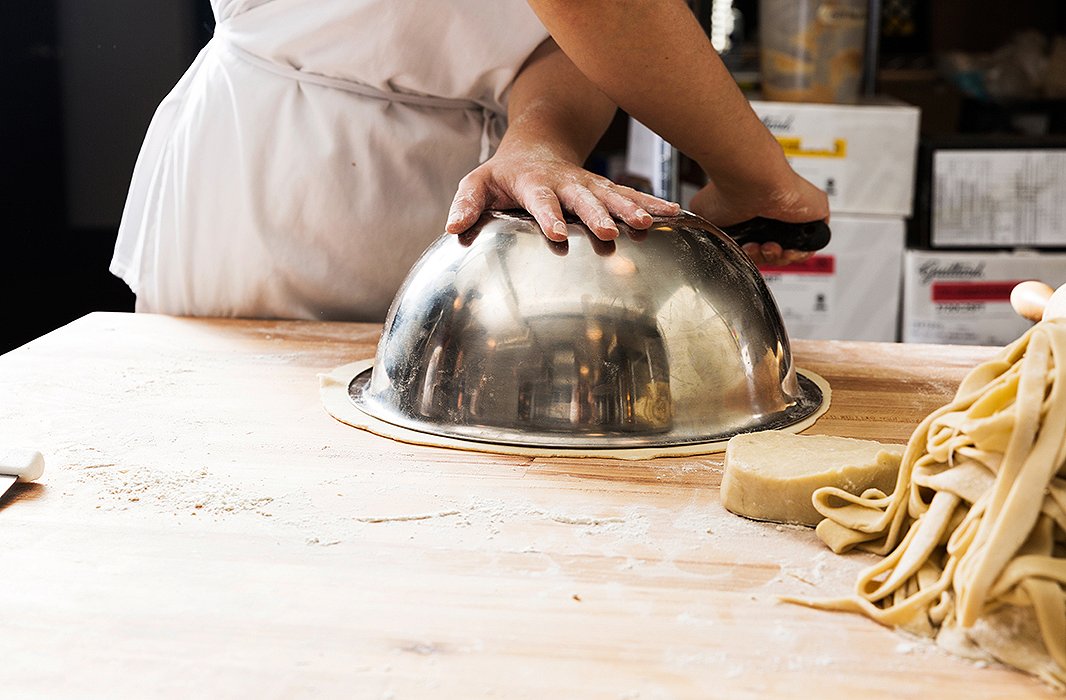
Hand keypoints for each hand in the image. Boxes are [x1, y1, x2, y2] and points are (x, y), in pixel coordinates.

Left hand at [446, 146, 679, 241]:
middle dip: (597, 213)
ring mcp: (588, 184)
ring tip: (648, 224)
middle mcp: (565, 182)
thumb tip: (451, 228)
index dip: (548, 216)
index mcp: (533, 183)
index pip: (540, 200)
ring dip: (631, 208)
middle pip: (583, 197)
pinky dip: (652, 203)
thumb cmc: (503, 174)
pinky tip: (673, 215)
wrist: (536, 146)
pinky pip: (630, 195)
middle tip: (610, 231)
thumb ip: (466, 204)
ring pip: (612, 194)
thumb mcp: (477, 184)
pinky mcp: (604, 188)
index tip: (557, 234)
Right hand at [689, 169, 828, 265]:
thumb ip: (713, 232)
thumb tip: (708, 239)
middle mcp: (776, 214)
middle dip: (762, 256)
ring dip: (776, 257)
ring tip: (766, 246)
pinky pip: (810, 245)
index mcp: (754, 214)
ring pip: (791, 251)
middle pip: (774, 251)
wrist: (749, 179)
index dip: (751, 253)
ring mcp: (796, 215)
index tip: (744, 249)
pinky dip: (798, 253)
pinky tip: (783, 247)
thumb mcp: (709, 219)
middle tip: (753, 248)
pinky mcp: (815, 214)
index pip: (759, 243)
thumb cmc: (726, 192)